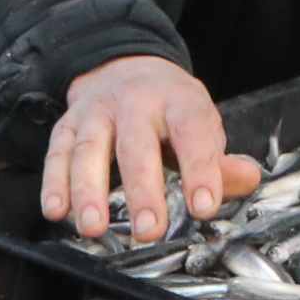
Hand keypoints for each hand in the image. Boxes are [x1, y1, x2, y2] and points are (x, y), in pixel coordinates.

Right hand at [43, 55, 265, 242]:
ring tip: (94, 228)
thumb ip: (220, 159)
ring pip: (90, 150)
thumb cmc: (168, 109)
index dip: (200, 170)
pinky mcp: (67, 125)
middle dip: (142, 191)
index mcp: (177, 101)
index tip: (203, 206)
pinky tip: (57, 212)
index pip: (192, 133)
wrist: (125, 68)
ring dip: (89, 192)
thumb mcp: (201, 124)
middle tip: (148, 230)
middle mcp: (135, 102)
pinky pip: (56, 155)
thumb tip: (246, 180)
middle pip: (136, 146)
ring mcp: (96, 112)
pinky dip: (54, 184)